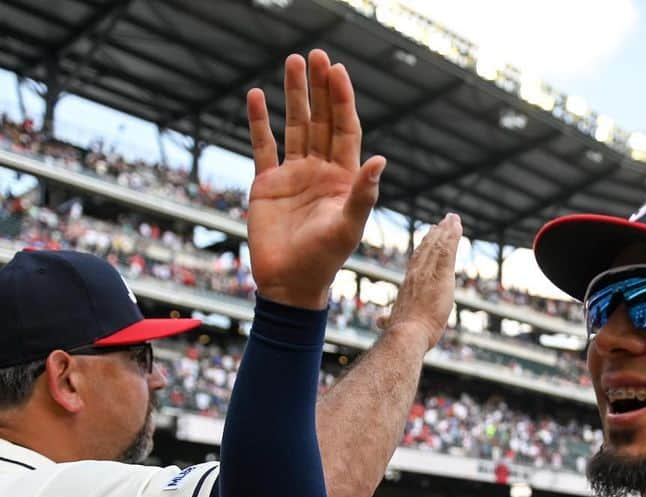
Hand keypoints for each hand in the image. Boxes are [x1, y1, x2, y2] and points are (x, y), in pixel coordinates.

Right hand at [246, 50, 384, 309]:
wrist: (290, 284)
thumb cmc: (324, 260)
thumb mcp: (348, 227)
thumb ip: (363, 195)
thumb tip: (380, 161)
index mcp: (345, 180)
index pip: (346, 131)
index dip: (343, 101)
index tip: (337, 72)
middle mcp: (321, 173)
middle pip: (322, 121)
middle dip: (320, 89)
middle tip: (316, 55)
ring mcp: (294, 176)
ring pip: (295, 127)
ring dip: (294, 96)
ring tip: (293, 61)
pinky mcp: (267, 184)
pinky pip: (263, 146)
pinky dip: (259, 122)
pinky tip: (257, 96)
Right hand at [384, 214, 463, 351]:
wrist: (407, 334)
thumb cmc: (402, 333)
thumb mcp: (393, 322)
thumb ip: (387, 320)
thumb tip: (379, 322)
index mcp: (408, 283)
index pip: (417, 260)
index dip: (424, 247)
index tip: (429, 235)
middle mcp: (417, 274)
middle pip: (427, 248)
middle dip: (436, 234)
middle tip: (444, 222)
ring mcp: (428, 273)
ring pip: (438, 246)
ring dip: (447, 230)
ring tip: (453, 218)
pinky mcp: (441, 276)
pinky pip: (447, 251)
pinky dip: (453, 237)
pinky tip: (457, 226)